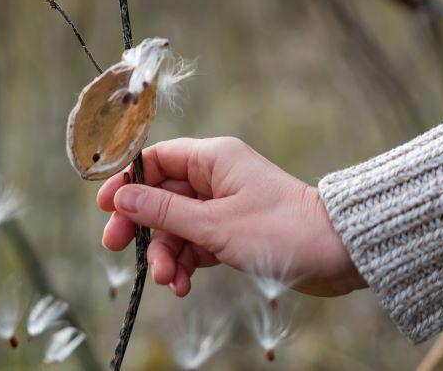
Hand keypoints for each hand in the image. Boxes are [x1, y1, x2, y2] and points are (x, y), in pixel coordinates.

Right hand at [97, 137, 365, 297]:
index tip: (105, 207)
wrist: (337, 254)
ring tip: (169, 281)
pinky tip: (184, 285)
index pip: (156, 161)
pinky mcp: (234, 232)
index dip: (128, 183)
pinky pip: (197, 244)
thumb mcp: (214, 224)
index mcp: (212, 158)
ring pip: (178, 225)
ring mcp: (225, 205)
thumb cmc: (280, 230)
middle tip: (117, 248)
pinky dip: (188, 263)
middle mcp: (216, 177)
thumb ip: (165, 212)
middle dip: (142, 226)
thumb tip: (123, 198)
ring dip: (167, 253)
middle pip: (162, 196)